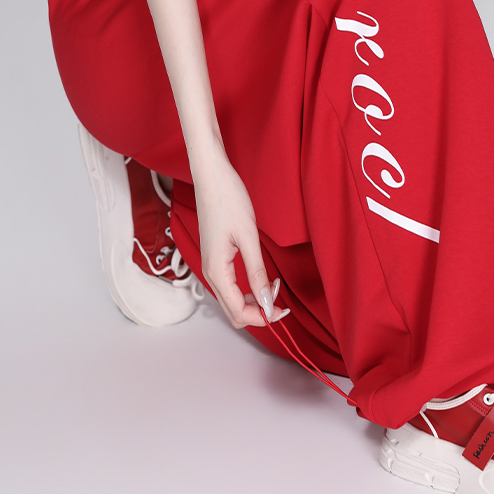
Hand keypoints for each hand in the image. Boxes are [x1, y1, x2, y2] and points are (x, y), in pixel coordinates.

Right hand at [193, 151, 289, 328]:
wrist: (211, 177)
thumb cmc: (228, 200)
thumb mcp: (248, 237)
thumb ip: (257, 272)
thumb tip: (266, 301)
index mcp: (216, 271)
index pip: (238, 312)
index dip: (262, 317)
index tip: (283, 309)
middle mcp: (210, 273)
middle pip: (233, 312)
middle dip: (258, 312)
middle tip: (281, 299)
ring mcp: (211, 266)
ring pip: (231, 301)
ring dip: (253, 301)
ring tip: (274, 285)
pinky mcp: (215, 258)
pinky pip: (230, 287)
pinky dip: (247, 290)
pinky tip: (262, 277)